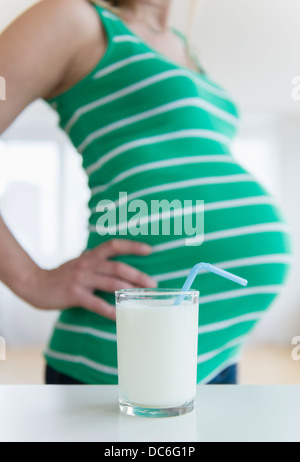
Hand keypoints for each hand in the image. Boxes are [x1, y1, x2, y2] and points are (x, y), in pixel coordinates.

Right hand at [24, 240, 156, 320]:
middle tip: (153, 283)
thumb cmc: (59, 276)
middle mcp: (87, 265)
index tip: (149, 250)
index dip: (132, 246)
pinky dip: (109, 310)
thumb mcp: (79, 263)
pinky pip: (95, 303)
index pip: (114, 245)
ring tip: (142, 297)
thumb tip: (117, 268)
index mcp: (90, 256)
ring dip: (129, 290)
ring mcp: (80, 279)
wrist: (33, 283)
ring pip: (110, 282)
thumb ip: (96, 263)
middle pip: (117, 267)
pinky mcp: (74, 294)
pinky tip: (119, 316)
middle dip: (137, 275)